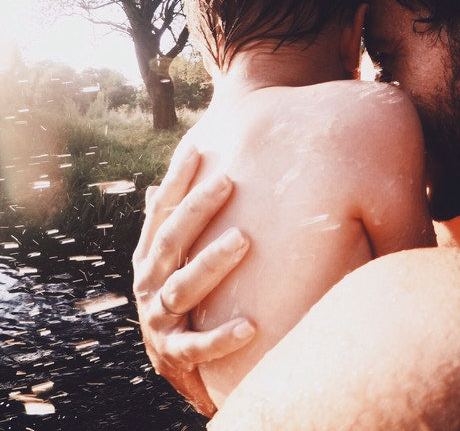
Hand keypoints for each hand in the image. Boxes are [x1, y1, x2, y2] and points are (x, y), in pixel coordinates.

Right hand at [132, 146, 255, 416]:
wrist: (177, 369)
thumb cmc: (184, 303)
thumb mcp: (171, 266)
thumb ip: (168, 232)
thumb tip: (156, 187)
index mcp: (150, 261)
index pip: (161, 214)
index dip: (176, 181)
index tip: (198, 148)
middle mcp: (149, 285)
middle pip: (171, 242)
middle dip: (197, 210)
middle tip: (228, 182)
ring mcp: (159, 320)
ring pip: (183, 288)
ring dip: (212, 262)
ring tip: (244, 238)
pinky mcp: (175, 355)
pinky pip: (199, 347)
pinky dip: (222, 337)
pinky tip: (251, 326)